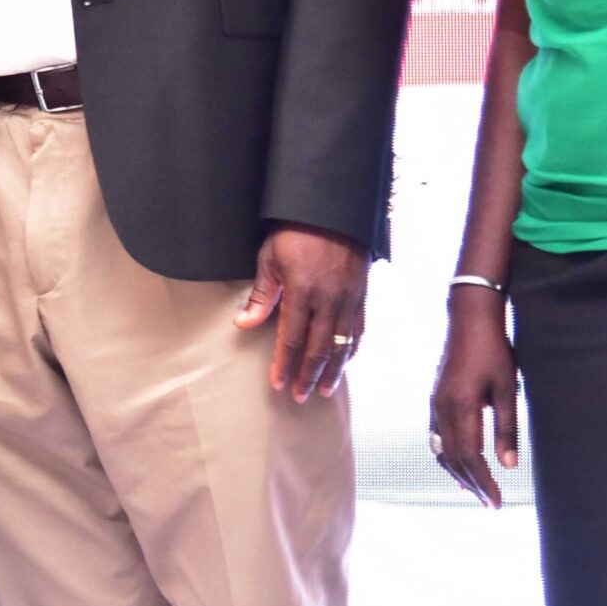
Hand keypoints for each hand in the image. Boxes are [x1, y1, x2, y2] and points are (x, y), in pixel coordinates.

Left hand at [235, 223, 368, 401]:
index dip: (284, 364)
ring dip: (332, 369)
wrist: (332, 209)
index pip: (291, 339)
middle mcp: (328, 300)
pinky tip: (345, 361)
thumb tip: (244, 324)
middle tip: (300, 396)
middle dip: (308, 375)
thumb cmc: (294, 231)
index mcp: (302, 293)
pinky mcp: (362, 294)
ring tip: (324, 390)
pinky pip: (359, 329)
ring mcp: (349, 298)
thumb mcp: (269, 259)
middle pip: (318, 348)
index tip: (278, 383)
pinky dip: (352, 349)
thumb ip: (261, 295)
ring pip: (342, 344)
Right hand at [430, 287, 519, 505]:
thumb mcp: (506, 389)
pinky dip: (448, 455)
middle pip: (453, 458)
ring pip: (441, 449)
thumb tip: (509, 465)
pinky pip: (437, 436)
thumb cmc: (493, 351)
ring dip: (458, 472)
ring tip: (474, 490)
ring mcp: (435, 404)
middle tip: (489, 503)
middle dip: (472, 483)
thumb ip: (507, 429)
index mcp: (460, 408)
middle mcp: (441, 409)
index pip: (470, 457)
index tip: (496, 502)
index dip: (483, 482)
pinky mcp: (435, 398)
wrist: (468, 319)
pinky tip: (458, 462)